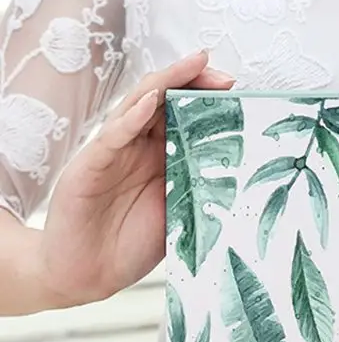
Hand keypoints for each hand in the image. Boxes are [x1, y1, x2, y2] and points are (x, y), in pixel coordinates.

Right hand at [35, 50, 233, 307]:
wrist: (89, 274)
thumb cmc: (131, 246)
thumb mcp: (179, 216)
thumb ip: (201, 194)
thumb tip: (247, 185)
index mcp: (159, 159)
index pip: (184, 117)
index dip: (208, 101)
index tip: (238, 92)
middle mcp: (136, 148)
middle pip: (164, 102)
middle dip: (194, 83)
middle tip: (225, 76)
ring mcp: (112, 153)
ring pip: (139, 106)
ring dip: (167, 85)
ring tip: (194, 67)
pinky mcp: (89, 166)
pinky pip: (112, 136)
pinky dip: (132, 116)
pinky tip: (153, 101)